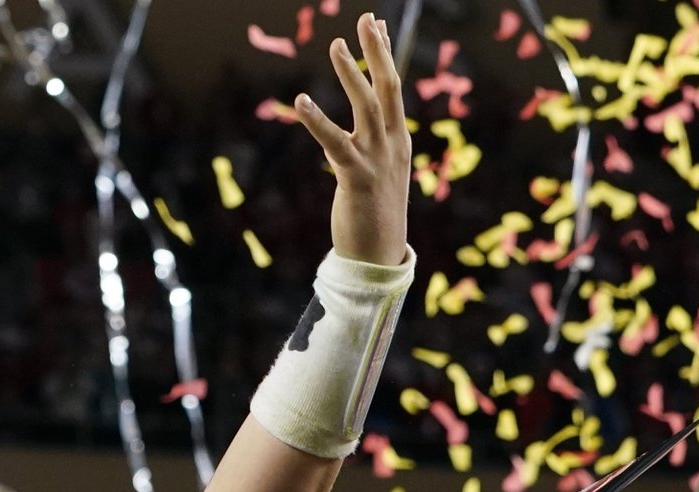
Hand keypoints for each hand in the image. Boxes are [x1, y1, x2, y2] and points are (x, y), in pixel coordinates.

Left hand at [295, 13, 409, 265]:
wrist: (379, 259)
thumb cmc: (374, 218)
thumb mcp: (380, 176)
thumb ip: (372, 151)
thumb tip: (360, 136)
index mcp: (397, 142)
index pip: (393, 90)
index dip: (385, 56)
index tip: (377, 26)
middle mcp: (392, 144)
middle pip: (388, 87)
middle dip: (378, 51)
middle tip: (367, 18)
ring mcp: (377, 160)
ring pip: (367, 107)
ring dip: (351, 73)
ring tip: (337, 45)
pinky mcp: (357, 177)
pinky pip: (334, 142)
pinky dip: (317, 121)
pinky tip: (301, 102)